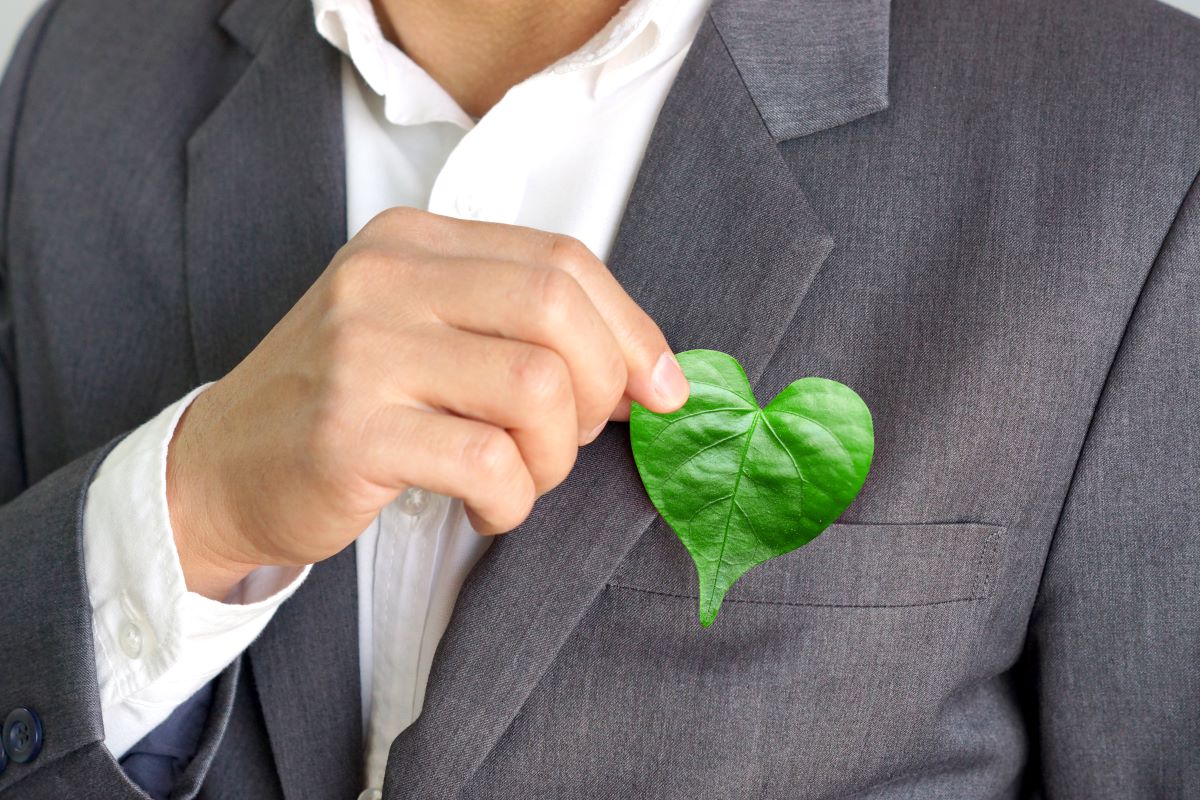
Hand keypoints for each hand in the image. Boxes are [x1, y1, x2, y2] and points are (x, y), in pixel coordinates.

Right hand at [166, 208, 688, 598]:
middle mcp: (387, 279)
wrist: (220, 469)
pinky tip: (485, 508)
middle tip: (575, 439)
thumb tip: (649, 374)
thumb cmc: (344, 405)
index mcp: (415, 243)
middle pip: (559, 311)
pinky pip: (488, 462)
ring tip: (521, 478)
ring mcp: (364, 350)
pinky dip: (512, 500)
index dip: (632, 330)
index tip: (660, 389)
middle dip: (602, 390)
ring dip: (555, 457)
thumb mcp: (426, 335)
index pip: (563, 261)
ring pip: (536, 388)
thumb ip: (521, 333)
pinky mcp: (352, 430)